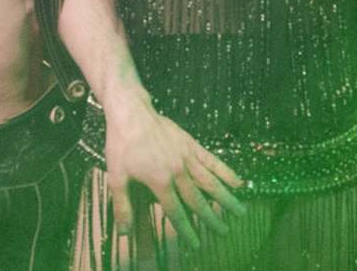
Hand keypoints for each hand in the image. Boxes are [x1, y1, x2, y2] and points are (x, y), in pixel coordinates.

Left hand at [103, 101, 246, 255]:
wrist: (131, 112)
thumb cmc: (121, 144)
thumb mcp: (116, 176)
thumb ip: (123, 205)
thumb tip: (125, 231)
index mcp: (160, 182)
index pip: (176, 212)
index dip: (186, 230)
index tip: (197, 244)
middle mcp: (178, 172)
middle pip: (198, 200)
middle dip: (212, 218)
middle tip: (224, 232)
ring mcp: (187, 157)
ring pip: (211, 182)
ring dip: (226, 198)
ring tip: (240, 211)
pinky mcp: (191, 144)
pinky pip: (212, 160)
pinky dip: (226, 171)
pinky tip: (239, 182)